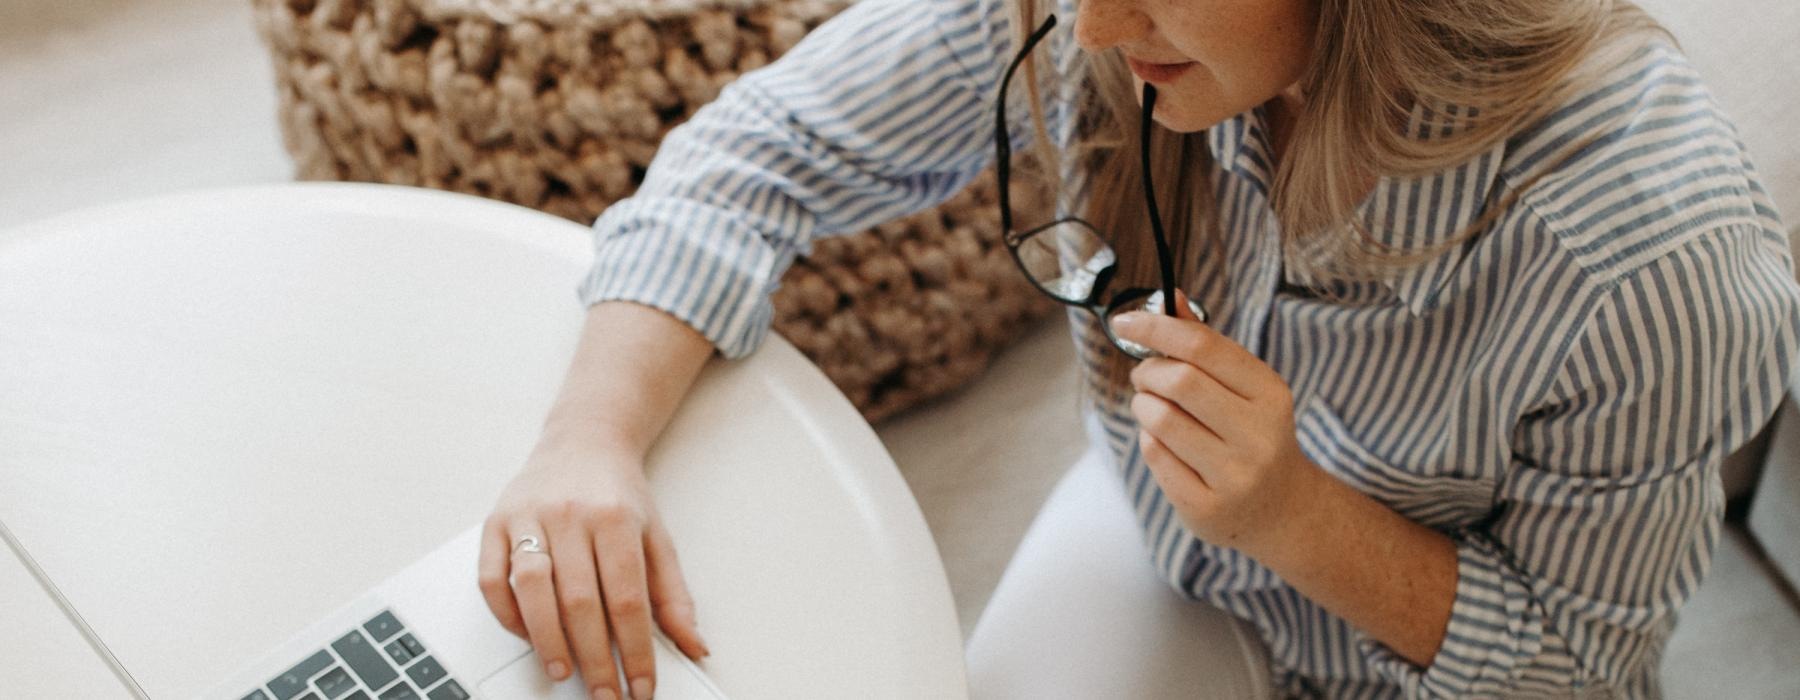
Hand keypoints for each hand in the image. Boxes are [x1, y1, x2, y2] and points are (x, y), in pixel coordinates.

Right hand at [479, 434, 709, 699]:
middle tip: (605, 693)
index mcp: (616, 519)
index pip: (627, 599)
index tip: (641, 685)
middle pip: (581, 600)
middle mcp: (571, 515)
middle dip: (594, 658)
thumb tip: (694, 644)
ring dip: (547, 640)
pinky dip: (507, 614)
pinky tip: (527, 635)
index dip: (634, 651)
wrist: (584, 440)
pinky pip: (492, 577)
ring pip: (533, 589)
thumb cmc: (619, 493)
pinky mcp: (496, 522)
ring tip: (563, 671)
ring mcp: (529, 517)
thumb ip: (674, 595)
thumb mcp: (658, 537)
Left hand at [1112, 293, 1319, 556]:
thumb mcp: (1244, 388)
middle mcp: (1258, 435)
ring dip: (1143, 406)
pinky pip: (1155, 456)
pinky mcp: (1206, 507)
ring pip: (1160, 419)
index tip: (1123, 321)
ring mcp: (1234, 475)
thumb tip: (1170, 296)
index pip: (1203, 346)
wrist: (1281, 509)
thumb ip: (1207, 345)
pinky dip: (1148, 440)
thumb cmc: (1251, 433)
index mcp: (1270, 394)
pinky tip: (1165, 443)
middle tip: (1144, 376)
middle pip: (1179, 380)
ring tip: (1154, 409)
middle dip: (1148, 371)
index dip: (1156, 327)